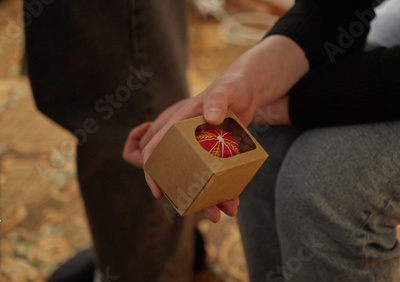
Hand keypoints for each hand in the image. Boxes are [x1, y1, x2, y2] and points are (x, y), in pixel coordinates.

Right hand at [124, 35, 308, 222]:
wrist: (246, 95)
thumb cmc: (232, 88)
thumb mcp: (228, 89)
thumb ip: (218, 98)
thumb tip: (211, 117)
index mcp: (176, 123)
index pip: (154, 148)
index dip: (152, 171)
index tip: (159, 191)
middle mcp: (182, 140)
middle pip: (173, 173)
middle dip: (187, 197)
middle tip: (208, 213)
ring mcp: (197, 152)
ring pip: (193, 181)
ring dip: (206, 200)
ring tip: (226, 211)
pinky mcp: (212, 158)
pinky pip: (210, 179)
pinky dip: (220, 192)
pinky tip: (234, 201)